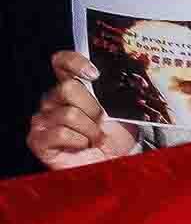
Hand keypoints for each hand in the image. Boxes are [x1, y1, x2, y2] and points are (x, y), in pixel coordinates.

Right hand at [27, 53, 139, 169]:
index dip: (74, 62)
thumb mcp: (121, 109)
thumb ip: (112, 90)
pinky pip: (59, 133)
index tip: (94, 74)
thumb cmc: (116, 135)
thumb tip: (116, 76)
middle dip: (93, 108)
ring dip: (90, 130)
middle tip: (102, 123)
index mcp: (72, 87)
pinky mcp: (38, 139)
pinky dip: (79, 141)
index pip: (62, 63)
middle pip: (68, 88)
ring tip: (94, 138)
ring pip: (69, 114)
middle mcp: (53, 100)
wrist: (114, 161)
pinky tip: (82, 146)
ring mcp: (43, 120)